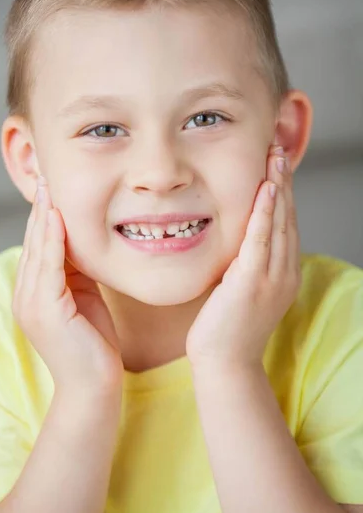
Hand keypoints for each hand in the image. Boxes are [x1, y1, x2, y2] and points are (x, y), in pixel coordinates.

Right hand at [12, 176, 123, 396]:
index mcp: (35, 292)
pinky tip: (57, 217)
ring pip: (38, 249)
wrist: (95, 387)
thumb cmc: (95, 344)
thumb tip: (81, 242)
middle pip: (34, 241)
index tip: (53, 185)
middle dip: (41, 206)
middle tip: (46, 173)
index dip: (45, 213)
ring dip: (44, 215)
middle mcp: (26, 295)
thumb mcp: (84, 299)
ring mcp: (31, 303)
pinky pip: (49, 266)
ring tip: (49, 185)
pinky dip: (53, 240)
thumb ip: (77, 272)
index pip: (39, 244)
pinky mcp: (45, 310)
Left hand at [186, 145, 300, 369]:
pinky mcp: (253, 282)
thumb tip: (236, 241)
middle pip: (287, 217)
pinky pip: (262, 240)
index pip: (285, 224)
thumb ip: (244, 263)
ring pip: (280, 223)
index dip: (283, 192)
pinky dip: (266, 212)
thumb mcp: (240, 289)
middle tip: (278, 148)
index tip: (276, 164)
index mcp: (282, 273)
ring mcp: (272, 278)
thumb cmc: (225, 328)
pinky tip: (267, 189)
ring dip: (279, 187)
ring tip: (276, 157)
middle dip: (284, 181)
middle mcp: (284, 273)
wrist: (224, 364)